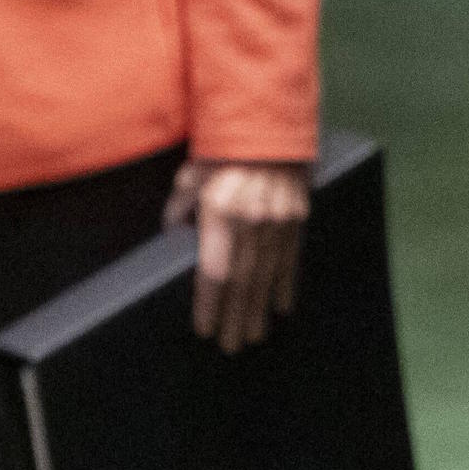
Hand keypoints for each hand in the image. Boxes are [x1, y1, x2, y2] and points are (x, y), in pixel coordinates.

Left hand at [164, 159, 308, 351]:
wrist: (269, 123)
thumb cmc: (224, 147)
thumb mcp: (191, 173)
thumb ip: (179, 206)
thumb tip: (172, 232)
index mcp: (221, 213)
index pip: (214, 272)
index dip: (209, 304)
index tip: (204, 329)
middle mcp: (251, 223)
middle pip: (242, 283)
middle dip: (235, 318)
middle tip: (231, 347)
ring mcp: (277, 223)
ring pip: (266, 277)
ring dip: (259, 310)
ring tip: (254, 336)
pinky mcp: (296, 218)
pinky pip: (290, 259)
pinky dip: (285, 286)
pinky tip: (281, 309)